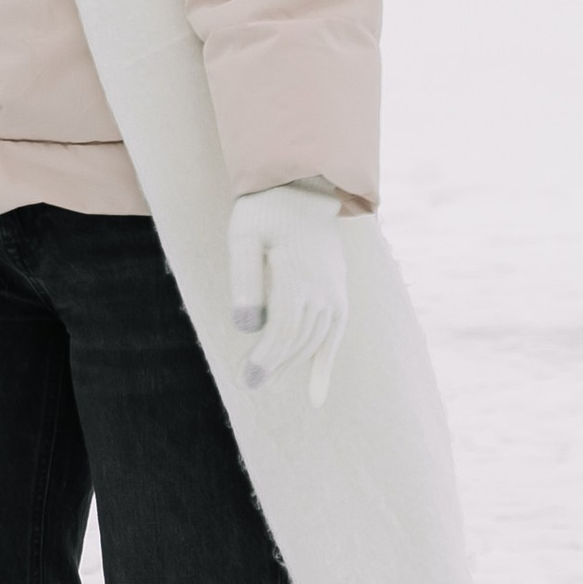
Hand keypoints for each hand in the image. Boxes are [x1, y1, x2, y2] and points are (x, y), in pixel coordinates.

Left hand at [227, 184, 347, 405]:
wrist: (302, 189)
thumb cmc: (265, 211)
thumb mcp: (244, 236)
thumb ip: (244, 279)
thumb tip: (244, 327)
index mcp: (298, 277)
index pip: (282, 330)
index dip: (266, 358)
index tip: (248, 378)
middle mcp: (323, 289)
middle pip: (298, 340)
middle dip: (274, 365)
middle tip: (249, 383)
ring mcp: (334, 292)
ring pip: (314, 340)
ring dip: (292, 364)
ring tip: (267, 380)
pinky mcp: (338, 293)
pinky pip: (334, 334)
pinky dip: (324, 364)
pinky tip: (316, 395)